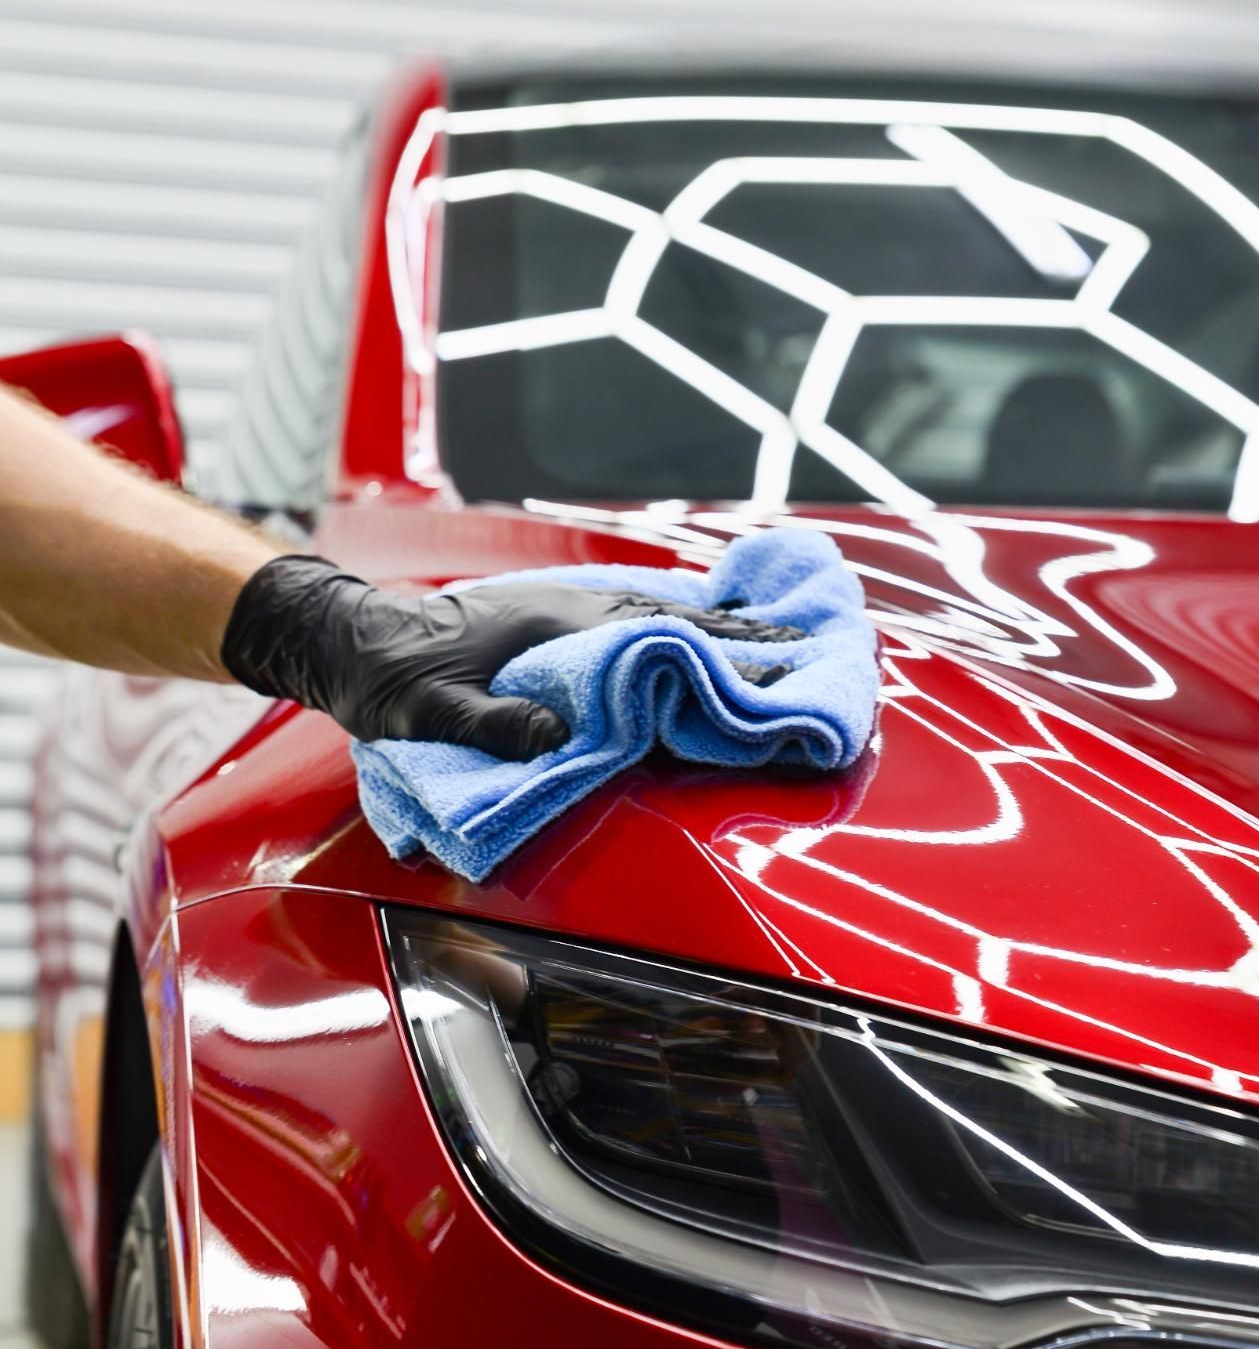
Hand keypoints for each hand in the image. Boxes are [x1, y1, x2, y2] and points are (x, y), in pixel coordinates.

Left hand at [221, 557, 799, 757]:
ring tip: (782, 637)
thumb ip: (493, 728)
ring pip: (664, 613)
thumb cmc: (391, 679)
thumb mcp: (432, 712)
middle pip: (681, 617)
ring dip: (722, 626)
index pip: (663, 636)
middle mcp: (573, 607)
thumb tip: (558, 741)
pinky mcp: (556, 621)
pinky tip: (705, 630)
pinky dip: (682, 622)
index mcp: (558, 627)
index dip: (727, 649)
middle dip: (749, 633)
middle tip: (818, 645)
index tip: (790, 657)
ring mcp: (567, 610)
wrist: (350, 636)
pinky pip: (637, 616)